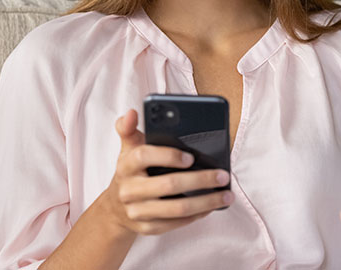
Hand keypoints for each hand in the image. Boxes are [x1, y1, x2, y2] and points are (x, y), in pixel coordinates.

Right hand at [99, 109, 232, 235]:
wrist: (114, 209)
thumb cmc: (130, 172)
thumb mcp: (128, 149)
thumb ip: (129, 129)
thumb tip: (131, 112)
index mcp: (126, 164)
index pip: (144, 156)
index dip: (168, 156)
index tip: (191, 157)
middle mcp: (129, 189)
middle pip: (169, 185)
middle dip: (200, 180)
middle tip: (222, 175)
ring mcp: (137, 211)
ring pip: (177, 208)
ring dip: (206, 202)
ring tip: (226, 195)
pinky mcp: (147, 228)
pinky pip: (177, 223)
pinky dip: (197, 215)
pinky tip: (211, 206)